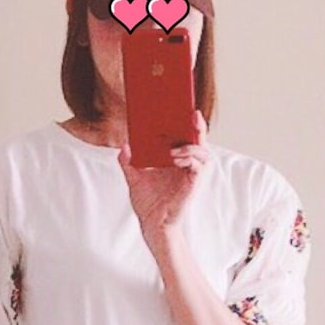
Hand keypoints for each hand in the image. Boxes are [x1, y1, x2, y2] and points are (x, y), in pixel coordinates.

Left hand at [119, 109, 209, 241]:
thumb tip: (123, 146)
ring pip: (200, 148)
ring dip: (188, 144)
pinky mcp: (195, 181)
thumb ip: (128, 161)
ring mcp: (194, 170)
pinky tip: (175, 158)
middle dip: (193, 121)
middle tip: (187, 110)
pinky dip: (188, 158)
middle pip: (196, 134)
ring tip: (172, 148)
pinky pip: (198, 164)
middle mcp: (189, 160)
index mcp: (177, 156)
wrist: (153, 223)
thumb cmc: (148, 201)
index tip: (180, 102)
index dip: (185, 117)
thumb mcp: (134, 177)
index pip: (185, 132)